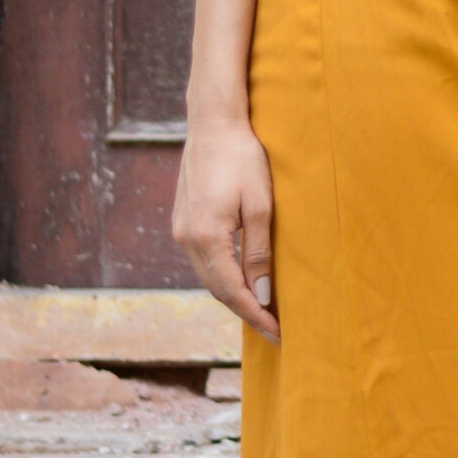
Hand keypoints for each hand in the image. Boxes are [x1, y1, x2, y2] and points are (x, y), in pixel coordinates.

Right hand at [172, 115, 280, 342]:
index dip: (255, 315)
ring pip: (209, 277)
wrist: (213, 124)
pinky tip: (242, 279)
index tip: (277, 333)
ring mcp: (180, 231)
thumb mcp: (261, 206)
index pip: (232, 291)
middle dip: (246, 311)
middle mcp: (186, 240)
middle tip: (274, 328)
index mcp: (206, 238)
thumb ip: (258, 252)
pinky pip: (204, 261)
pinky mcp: (182, 223)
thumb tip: (261, 294)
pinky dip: (223, 275)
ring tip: (262, 309)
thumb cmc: (243, 159)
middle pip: (217, 289)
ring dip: (234, 295)